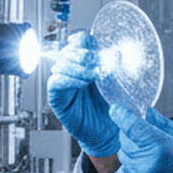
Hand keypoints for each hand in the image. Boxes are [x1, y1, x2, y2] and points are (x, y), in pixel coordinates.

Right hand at [46, 33, 118, 157]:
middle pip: (67, 51)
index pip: (78, 42)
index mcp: (87, 62)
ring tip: (93, 76)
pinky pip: (55, 83)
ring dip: (77, 67)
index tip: (92, 44)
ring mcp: (64, 83)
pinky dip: (68, 80)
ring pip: (60, 64)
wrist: (110, 132)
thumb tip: (115, 53)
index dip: (82, 40)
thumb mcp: (116, 83)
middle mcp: (73, 70)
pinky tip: (82, 84)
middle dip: (82, 54)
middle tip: (96, 61)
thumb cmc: (113, 107)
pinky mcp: (57, 98)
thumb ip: (114, 67)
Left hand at [110, 104, 172, 172]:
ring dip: (135, 154)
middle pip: (124, 141)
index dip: (120, 114)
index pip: (129, 125)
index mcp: (161, 146)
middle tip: (150, 139)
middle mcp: (147, 165)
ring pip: (125, 159)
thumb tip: (145, 111)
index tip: (117, 109)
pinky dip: (136, 171)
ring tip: (156, 159)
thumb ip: (162, 123)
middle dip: (133, 135)